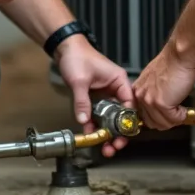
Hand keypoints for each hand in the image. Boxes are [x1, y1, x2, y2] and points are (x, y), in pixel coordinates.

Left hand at [54, 36, 133, 157]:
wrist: (64, 48)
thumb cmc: (77, 56)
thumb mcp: (79, 81)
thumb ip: (82, 102)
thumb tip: (84, 120)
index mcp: (119, 81)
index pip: (130, 104)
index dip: (127, 121)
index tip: (122, 135)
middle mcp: (115, 88)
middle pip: (122, 115)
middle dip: (118, 132)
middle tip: (114, 146)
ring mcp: (106, 94)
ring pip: (111, 117)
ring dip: (107, 132)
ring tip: (104, 147)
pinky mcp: (96, 97)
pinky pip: (98, 115)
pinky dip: (95, 124)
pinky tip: (91, 133)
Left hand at [131, 46, 194, 130]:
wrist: (180, 54)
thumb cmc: (173, 62)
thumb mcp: (156, 80)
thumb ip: (154, 93)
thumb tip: (161, 108)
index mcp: (138, 90)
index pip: (143, 115)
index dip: (157, 118)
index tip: (165, 118)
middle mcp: (140, 95)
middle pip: (151, 122)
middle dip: (166, 122)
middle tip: (175, 117)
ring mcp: (149, 100)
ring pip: (162, 123)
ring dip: (174, 121)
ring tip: (181, 113)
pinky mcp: (161, 103)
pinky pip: (173, 119)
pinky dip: (181, 117)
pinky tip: (184, 111)